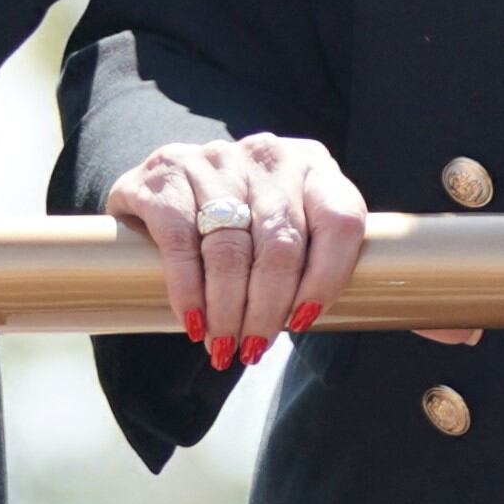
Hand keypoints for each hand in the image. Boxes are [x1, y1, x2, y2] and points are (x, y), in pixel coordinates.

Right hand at [104, 133, 370, 366]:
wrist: (162, 185)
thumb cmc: (241, 219)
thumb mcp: (285, 224)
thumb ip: (308, 258)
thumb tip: (306, 323)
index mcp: (313, 165)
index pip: (340, 221)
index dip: (327, 279)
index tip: (304, 322)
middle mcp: (268, 155)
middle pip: (281, 244)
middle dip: (268, 310)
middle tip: (252, 349)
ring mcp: (217, 158)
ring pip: (231, 249)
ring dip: (227, 311)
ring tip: (222, 346)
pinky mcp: (168, 170)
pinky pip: (181, 240)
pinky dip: (188, 290)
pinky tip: (193, 321)